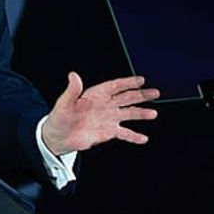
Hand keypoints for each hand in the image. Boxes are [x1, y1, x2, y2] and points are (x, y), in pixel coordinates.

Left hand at [41, 72, 159, 153]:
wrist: (58, 137)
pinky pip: (124, 133)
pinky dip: (133, 136)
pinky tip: (143, 138)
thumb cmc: (59, 118)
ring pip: (128, 114)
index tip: (140, 80)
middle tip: (155, 92)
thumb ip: (72, 90)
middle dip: (141, 95)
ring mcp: (108, 118)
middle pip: (126, 98)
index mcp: (95, 95)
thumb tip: (73, 75)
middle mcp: (105, 105)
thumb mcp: (64, 103)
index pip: (114, 86)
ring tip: (153, 114)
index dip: (127, 83)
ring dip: (141, 113)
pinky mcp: (108, 132)